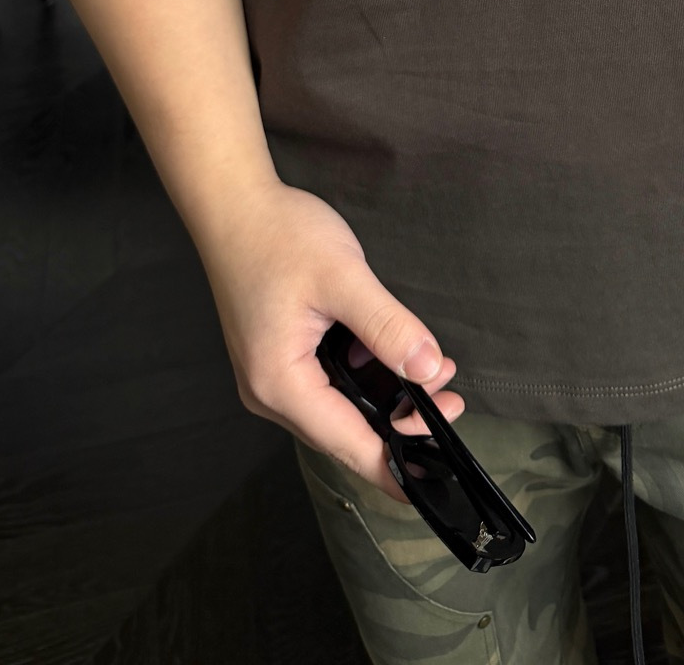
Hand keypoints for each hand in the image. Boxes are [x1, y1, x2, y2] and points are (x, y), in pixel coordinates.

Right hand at [197, 178, 463, 498]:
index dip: (396, 467)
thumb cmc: (280, 236)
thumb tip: (429, 370)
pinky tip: (392, 351)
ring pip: (338, 406)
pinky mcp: (277, 355)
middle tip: (451, 398)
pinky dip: (364, 375)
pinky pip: (326, 383)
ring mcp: (269, 375)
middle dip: (401, 422)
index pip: (348, 446)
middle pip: (344, 431)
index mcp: (280, 384)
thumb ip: (388, 327)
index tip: (438, 479)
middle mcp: (269, 392)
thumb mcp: (343, 278)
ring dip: (386, 395)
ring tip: (434, 371)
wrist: (233, 203)